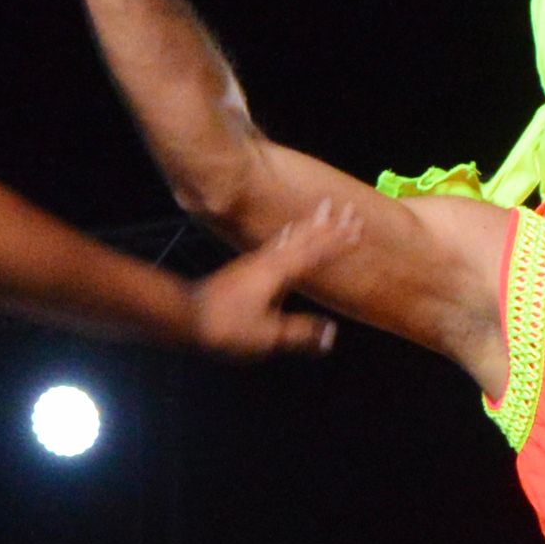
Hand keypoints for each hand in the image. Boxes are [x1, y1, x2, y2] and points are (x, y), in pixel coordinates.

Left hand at [175, 201, 344, 357]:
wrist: (185, 316)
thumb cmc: (226, 327)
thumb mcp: (267, 336)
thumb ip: (299, 333)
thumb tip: (331, 334)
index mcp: (280, 273)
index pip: (317, 253)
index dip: (339, 241)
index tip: (359, 228)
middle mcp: (271, 260)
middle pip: (305, 237)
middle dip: (328, 224)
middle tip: (348, 206)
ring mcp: (257, 261)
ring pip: (291, 236)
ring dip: (310, 224)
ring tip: (323, 208)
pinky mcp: (247, 267)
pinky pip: (277, 243)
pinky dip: (289, 234)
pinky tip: (287, 232)